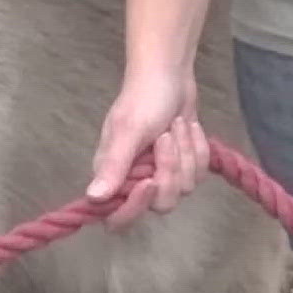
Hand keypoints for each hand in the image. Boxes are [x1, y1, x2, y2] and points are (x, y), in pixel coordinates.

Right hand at [86, 64, 210, 229]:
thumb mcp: (128, 131)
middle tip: (166, 137)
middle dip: (171, 169)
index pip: (119, 217)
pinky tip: (188, 126)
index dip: (137, 206)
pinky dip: (198, 147)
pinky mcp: (183, 165)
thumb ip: (114, 166)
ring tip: (176, 125)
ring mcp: (161, 174)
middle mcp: (135, 181)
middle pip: (161, 203)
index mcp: (113, 176)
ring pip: (185, 188)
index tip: (150, 181)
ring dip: (186, 152)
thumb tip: (93, 198)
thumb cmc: (143, 99)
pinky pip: (200, 173)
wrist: (170, 74)